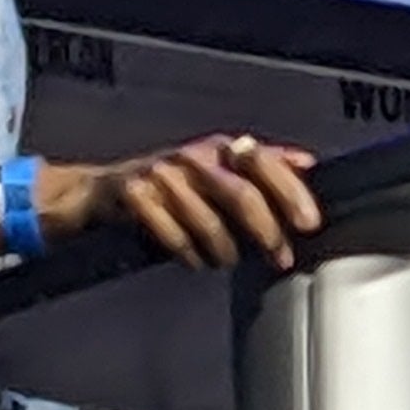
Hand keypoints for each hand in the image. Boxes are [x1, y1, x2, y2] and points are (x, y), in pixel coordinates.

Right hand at [66, 134, 322, 271]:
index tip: (309, 222)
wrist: (100, 192)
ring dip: (224, 251)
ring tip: (228, 261)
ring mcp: (161, 173)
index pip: (263, 162)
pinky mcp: (133, 193)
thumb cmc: (170, 186)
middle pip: (240, 193)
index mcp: (218, 148)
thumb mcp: (218, 170)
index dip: (290, 191)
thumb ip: (262, 166)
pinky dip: (188, 254)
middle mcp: (192, 156)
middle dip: (266, 231)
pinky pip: (171, 232)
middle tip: (280, 257)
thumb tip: (306, 163)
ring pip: (206, 220)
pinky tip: (195, 261)